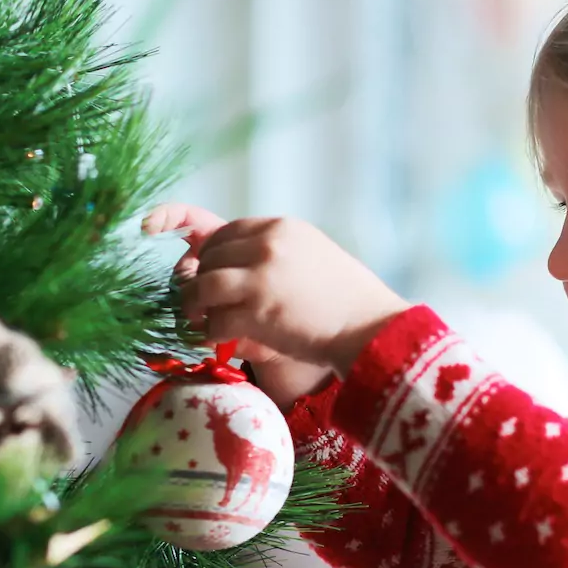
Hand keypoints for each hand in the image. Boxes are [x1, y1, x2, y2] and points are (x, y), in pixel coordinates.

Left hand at [178, 215, 410, 374]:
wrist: (371, 328)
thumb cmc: (348, 298)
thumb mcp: (312, 254)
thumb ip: (277, 251)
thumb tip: (239, 263)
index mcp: (281, 228)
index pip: (226, 232)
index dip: (210, 255)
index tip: (209, 272)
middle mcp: (268, 246)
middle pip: (210, 258)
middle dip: (200, 280)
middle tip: (201, 302)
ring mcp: (262, 278)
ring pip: (204, 287)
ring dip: (196, 306)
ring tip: (200, 321)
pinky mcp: (258, 313)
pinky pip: (215, 321)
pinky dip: (211, 333)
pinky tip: (220, 339)